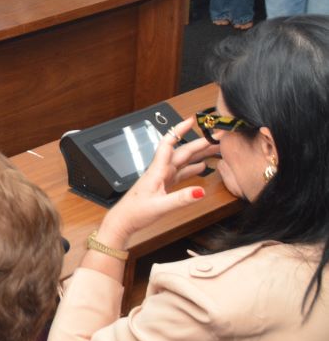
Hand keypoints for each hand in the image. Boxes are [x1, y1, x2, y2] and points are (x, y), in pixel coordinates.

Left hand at [97, 124, 218, 249]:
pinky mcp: (163, 185)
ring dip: (199, 154)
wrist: (123, 221)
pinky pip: (180, 173)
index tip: (191, 120)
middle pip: (182, 151)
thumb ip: (181, 199)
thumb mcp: (160, 206)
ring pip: (183, 161)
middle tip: (217, 136)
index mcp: (157, 171)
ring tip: (215, 148)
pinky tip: (202, 166)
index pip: (168, 144)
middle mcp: (160, 171)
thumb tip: (200, 191)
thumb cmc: (136, 212)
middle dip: (199, 142)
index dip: (179, 130)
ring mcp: (162, 177)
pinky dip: (192, 168)